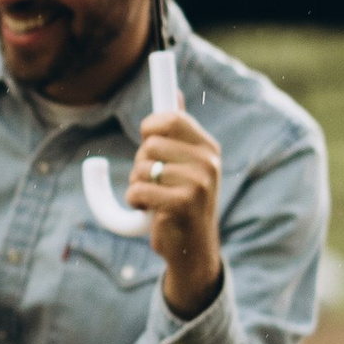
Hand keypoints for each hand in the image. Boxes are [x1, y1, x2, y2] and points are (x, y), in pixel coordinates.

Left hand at [130, 105, 222, 316]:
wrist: (194, 250)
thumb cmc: (183, 202)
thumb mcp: (187, 163)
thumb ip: (180, 131)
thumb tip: (174, 93)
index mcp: (207, 148)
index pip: (170, 118)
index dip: (150, 128)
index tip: (148, 140)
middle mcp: (207, 163)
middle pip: (149, 145)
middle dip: (141, 163)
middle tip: (156, 181)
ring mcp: (198, 184)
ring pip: (141, 169)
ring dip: (138, 186)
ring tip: (155, 199)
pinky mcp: (182, 205)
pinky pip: (137, 191)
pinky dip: (135, 203)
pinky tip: (151, 212)